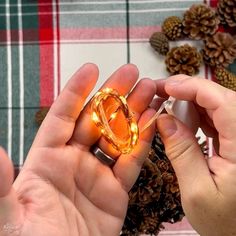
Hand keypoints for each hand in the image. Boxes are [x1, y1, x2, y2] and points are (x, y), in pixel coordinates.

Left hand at [0, 63, 155, 235]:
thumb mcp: (9, 216)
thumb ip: (1, 184)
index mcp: (46, 159)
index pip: (63, 116)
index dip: (77, 91)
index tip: (92, 69)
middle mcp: (73, 160)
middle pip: (97, 119)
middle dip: (114, 94)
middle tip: (131, 72)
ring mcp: (97, 174)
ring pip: (118, 136)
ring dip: (134, 112)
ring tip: (150, 90)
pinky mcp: (117, 191)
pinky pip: (132, 160)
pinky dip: (144, 141)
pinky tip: (153, 121)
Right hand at [155, 75, 235, 235]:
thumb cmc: (225, 223)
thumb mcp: (196, 190)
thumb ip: (180, 152)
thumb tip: (163, 120)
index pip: (223, 102)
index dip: (193, 87)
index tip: (166, 87)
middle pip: (220, 99)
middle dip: (188, 92)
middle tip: (160, 93)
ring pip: (218, 106)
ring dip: (190, 103)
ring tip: (167, 107)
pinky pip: (217, 118)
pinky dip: (197, 115)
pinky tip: (182, 121)